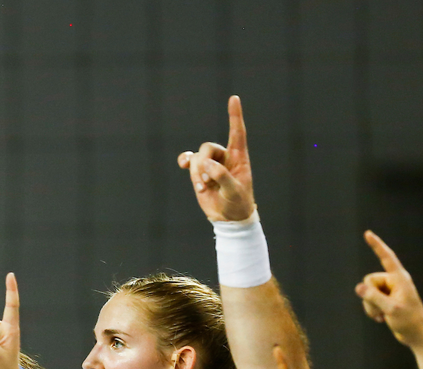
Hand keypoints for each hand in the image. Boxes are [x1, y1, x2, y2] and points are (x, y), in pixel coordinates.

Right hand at [178, 96, 255, 221]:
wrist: (228, 216)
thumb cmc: (237, 202)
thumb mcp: (234, 191)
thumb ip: (223, 176)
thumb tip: (207, 165)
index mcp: (239, 157)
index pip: (237, 132)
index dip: (235, 116)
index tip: (234, 98)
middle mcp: (224, 156)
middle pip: (208, 148)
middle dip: (203, 164)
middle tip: (207, 182)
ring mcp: (210, 163)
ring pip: (197, 157)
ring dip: (196, 173)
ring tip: (202, 187)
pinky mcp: (199, 172)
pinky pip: (188, 160)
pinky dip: (185, 161)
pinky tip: (183, 165)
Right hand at [355, 230, 422, 347]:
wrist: (417, 334)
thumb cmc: (409, 321)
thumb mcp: (391, 309)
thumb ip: (374, 297)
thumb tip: (358, 287)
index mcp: (400, 279)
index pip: (387, 258)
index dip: (377, 245)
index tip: (367, 233)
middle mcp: (394, 282)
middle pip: (369, 281)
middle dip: (369, 297)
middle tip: (382, 310)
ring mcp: (389, 291)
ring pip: (366, 293)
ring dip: (370, 306)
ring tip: (383, 316)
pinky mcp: (385, 300)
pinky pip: (368, 300)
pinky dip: (372, 310)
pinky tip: (382, 318)